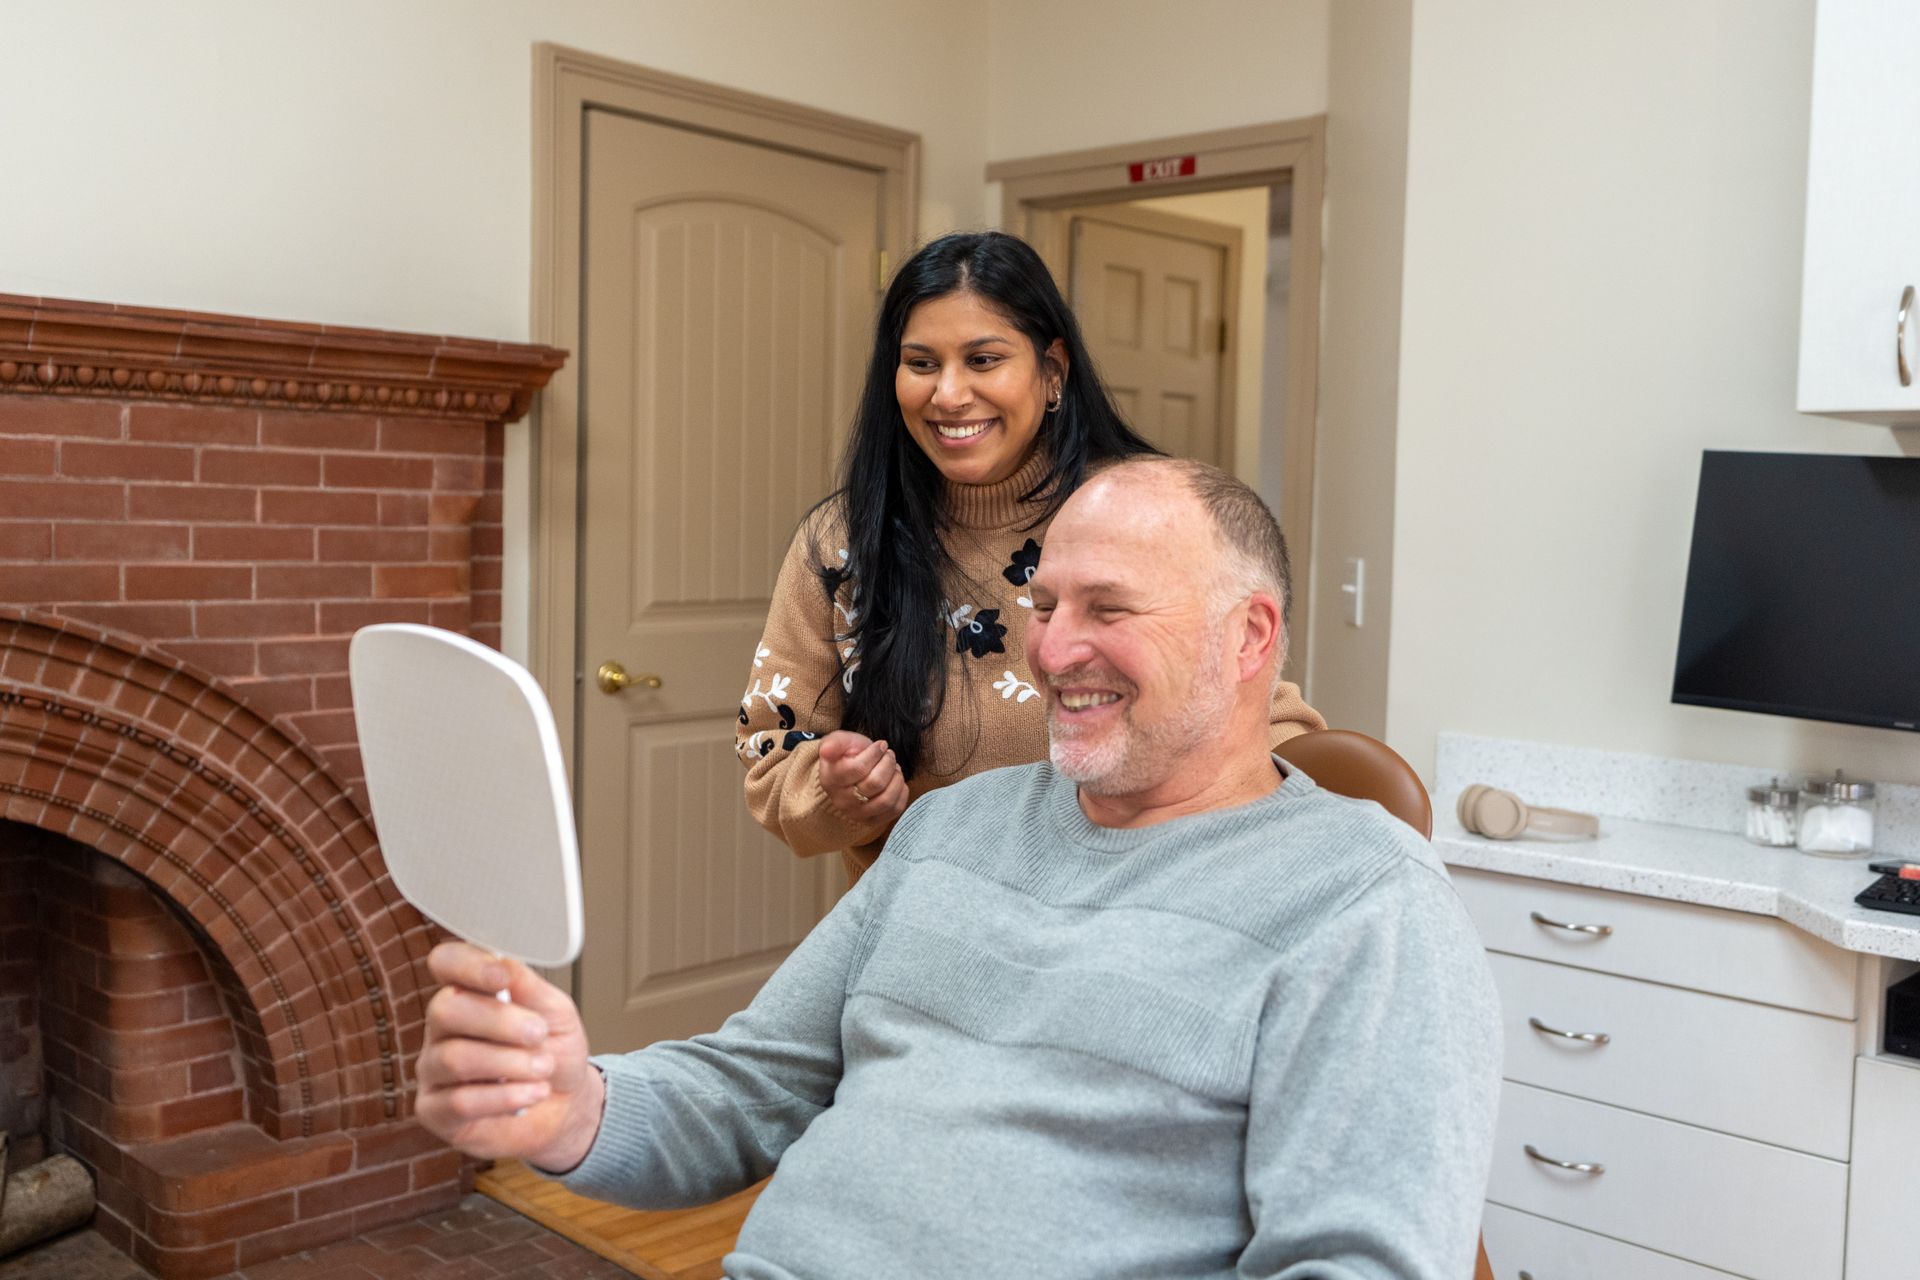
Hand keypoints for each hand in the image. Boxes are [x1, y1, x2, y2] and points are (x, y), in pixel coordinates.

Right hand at [415, 941, 603, 1171]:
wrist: (566, 1104)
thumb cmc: (554, 1051)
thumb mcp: (556, 1012)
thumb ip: (529, 987)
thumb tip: (503, 963)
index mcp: (469, 992)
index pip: (446, 963)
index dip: (467, 965)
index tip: (501, 978)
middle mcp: (444, 1028)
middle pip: (445, 1009)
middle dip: (500, 1022)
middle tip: (538, 1033)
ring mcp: (434, 1069)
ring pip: (454, 1057)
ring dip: (510, 1063)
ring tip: (543, 1068)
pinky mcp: (435, 1111)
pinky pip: (459, 1102)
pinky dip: (505, 1097)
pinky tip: (532, 1093)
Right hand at [817, 730, 908, 824]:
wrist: (851, 772)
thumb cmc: (846, 755)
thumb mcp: (839, 742)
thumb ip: (834, 744)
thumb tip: (827, 749)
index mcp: (831, 780)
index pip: (858, 768)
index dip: (875, 754)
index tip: (881, 745)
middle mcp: (842, 801)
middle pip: (876, 783)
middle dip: (888, 764)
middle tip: (889, 755)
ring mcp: (857, 814)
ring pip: (886, 800)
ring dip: (896, 779)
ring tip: (894, 768)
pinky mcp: (872, 821)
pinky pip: (895, 809)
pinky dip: (901, 792)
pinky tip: (895, 781)